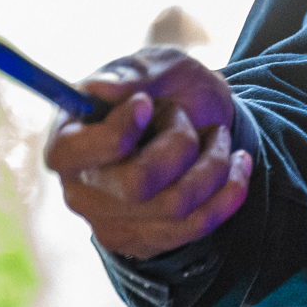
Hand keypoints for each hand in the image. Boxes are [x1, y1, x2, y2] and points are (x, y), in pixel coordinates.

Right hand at [43, 45, 250, 258]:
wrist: (203, 116)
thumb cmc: (168, 87)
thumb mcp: (157, 65)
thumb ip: (132, 74)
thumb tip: (99, 88)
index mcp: (67, 141)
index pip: (70, 154)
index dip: (115, 132)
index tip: (147, 103)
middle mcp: (80, 189)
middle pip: (135, 184)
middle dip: (181, 144)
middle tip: (187, 119)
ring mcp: (111, 221)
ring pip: (175, 206)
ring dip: (213, 163)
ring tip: (218, 137)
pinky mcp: (146, 241)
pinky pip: (197, 226)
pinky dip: (230, 190)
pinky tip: (240, 164)